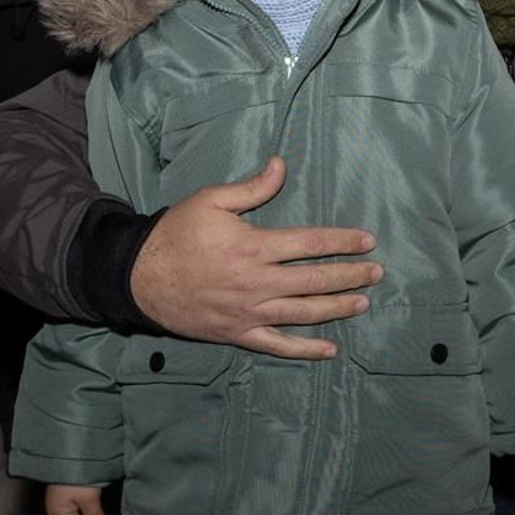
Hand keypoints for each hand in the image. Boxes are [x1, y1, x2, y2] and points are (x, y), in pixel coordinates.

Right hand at [128, 157, 383, 357]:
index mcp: (253, 247)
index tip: (368, 241)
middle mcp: (256, 283)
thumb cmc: (176, 233)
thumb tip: (282, 165)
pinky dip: (305, 350)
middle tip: (377, 273)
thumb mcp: (210, 200)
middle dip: (350, 276)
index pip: (310, 244)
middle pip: (315, 280)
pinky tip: (329, 349)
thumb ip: (251, 187)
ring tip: (362, 303)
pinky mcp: (237, 334)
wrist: (137, 276)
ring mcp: (248, 312)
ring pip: (303, 313)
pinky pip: (277, 346)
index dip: (343, 242)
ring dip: (337, 309)